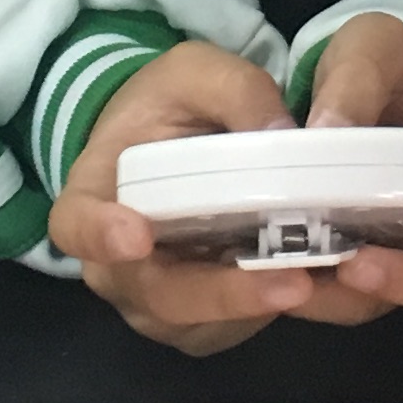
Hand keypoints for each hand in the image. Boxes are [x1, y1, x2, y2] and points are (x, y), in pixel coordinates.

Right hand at [46, 42, 309, 353]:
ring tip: (326, 284)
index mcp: (92, 197)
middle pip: (156, 295)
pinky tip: (327, 287)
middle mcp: (115, 265)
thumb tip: (283, 132)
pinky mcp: (202, 320)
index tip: (135, 236)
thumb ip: (235, 90)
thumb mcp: (198, 73)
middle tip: (291, 280)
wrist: (175, 143)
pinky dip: (280, 313)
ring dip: (262, 310)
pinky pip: (235, 329)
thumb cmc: (170, 105)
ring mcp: (157, 301)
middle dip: (223, 294)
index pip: (76, 226)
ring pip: (201, 324)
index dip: (99, 236)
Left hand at [285, 13, 402, 326]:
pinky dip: (315, 296)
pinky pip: (351, 301)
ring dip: (350, 297)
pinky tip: (273, 277)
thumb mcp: (367, 51)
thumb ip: (356, 77)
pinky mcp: (368, 276)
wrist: (347, 109)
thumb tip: (328, 130)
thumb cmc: (375, 75)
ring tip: (297, 276)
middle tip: (360, 266)